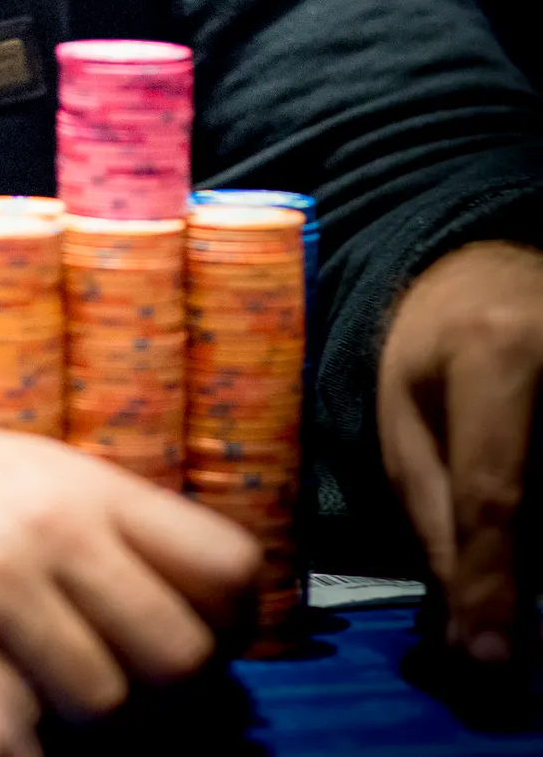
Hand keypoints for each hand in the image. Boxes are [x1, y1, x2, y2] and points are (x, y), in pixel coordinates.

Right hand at [0, 401, 258, 720]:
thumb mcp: (37, 475)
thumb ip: (116, 534)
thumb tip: (213, 614)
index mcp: (92, 486)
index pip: (229, 567)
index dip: (235, 621)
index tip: (208, 637)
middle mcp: (58, 529)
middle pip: (183, 655)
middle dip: (171, 692)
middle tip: (136, 686)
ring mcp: (1, 583)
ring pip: (109, 703)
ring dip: (91, 719)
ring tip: (56, 691)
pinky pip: (23, 722)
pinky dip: (19, 726)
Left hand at [378, 238, 542, 664]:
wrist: (496, 271)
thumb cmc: (436, 340)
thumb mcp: (404, 411)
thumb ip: (432, 512)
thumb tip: (462, 624)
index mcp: (498, 356)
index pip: (498, 494)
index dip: (494, 587)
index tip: (488, 663)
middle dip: (522, 583)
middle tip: (494, 640)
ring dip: (540, 559)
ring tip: (505, 547)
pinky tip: (531, 513)